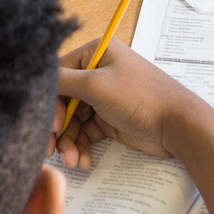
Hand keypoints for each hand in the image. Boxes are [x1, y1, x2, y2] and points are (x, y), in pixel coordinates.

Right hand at [52, 39, 213, 166]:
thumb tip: (35, 76)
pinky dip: (81, 147)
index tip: (51, 125)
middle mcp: (97, 72)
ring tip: (73, 161)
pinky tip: (84, 161)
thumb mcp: (96, 85)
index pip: (58, 74)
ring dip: (69, 142)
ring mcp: (103, 96)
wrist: (177, 126)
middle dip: (56, 128)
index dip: (50, 101)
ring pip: (71, 120)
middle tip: (50, 150)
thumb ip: (62, 81)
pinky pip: (85, 132)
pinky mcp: (109, 119)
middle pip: (62, 100)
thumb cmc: (141, 97)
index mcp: (96, 52)